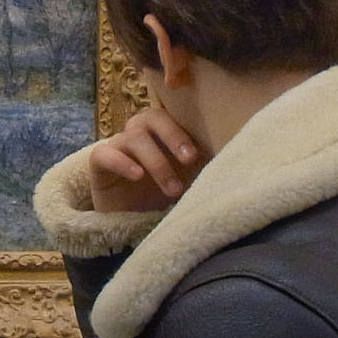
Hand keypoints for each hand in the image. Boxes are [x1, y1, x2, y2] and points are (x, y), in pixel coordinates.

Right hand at [89, 105, 204, 212]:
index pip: (170, 114)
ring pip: (133, 137)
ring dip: (156, 161)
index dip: (182, 129)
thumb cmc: (160, 196)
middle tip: (188, 161)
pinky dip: (122, 162)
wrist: (128, 223)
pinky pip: (105, 153)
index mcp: (161, 133)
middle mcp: (138, 134)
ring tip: (171, 189)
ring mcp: (117, 146)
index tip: (196, 157)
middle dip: (172, 137)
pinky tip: (138, 176)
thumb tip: (238, 161)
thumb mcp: (187, 180)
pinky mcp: (99, 163)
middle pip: (150, 117)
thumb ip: (205, 166)